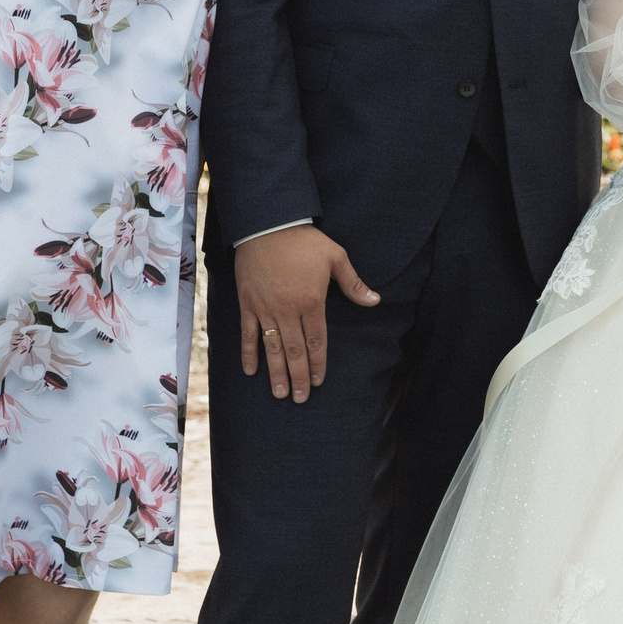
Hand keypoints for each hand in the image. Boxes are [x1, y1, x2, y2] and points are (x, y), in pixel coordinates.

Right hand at [234, 224, 379, 402]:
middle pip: (294, 350)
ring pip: (271, 348)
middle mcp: (287, 310)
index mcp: (311, 301)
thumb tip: (375, 301)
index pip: (316, 340)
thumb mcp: (336, 257)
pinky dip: (249, 353)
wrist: (267, 225)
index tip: (318, 382)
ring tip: (280, 394)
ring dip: (276, 373)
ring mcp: (265, 309)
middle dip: (299, 376)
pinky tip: (251, 371)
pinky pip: (248, 334)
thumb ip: (354, 283)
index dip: (318, 363)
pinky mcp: (247, 304)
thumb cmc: (304, 241)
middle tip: (300, 399)